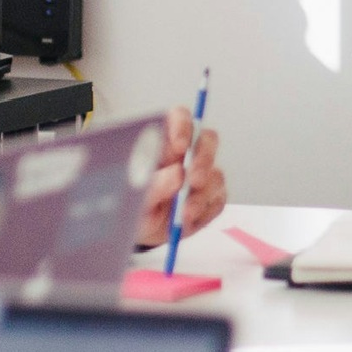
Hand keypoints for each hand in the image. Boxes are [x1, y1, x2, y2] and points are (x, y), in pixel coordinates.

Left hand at [132, 104, 226, 250]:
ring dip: (203, 194)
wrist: (140, 232)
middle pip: (208, 140)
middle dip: (204, 159)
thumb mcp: (135, 196)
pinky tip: (188, 220)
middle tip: (193, 180)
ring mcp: (202, 175)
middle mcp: (187, 154)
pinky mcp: (210, 198)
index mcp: (164, 141)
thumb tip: (178, 175)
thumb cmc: (133, 205)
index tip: (180, 146)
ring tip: (184, 213)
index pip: (180, 118)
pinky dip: (205, 212)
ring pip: (216, 174)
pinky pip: (218, 201)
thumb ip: (154, 185)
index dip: (184, 126)